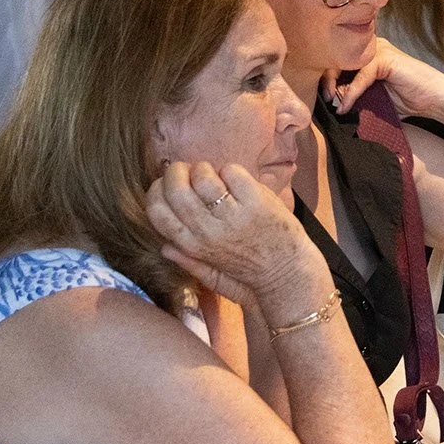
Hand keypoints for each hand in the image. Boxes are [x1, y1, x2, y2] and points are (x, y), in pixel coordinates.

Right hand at [146, 162, 328, 317]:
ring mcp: (233, 216)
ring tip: (213, 174)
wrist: (287, 274)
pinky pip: (232, 172)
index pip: (156, 211)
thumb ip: (187, 260)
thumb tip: (163, 246)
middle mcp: (208, 231)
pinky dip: (231, 170)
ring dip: (204, 168)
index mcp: (192, 245)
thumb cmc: (249, 273)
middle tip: (186, 170)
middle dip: (175, 172)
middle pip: (175, 190)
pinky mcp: (256, 203)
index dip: (156, 190)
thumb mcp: (211, 275)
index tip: (165, 184)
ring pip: (203, 178)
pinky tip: (237, 180)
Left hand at [327, 36, 443, 120]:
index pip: (337, 60)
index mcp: (367, 54)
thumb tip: (330, 103)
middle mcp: (371, 48)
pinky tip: (345, 106)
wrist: (435, 99)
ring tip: (332, 103)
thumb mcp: (374, 97)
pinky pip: (360, 74)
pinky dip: (351, 92)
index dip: (327, 79)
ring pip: (344, 63)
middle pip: (336, 58)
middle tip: (325, 101)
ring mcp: (379, 50)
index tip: (324, 99)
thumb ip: (355, 95)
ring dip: (334, 85)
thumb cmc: (408, 99)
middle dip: (326, 81)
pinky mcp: (386, 58)